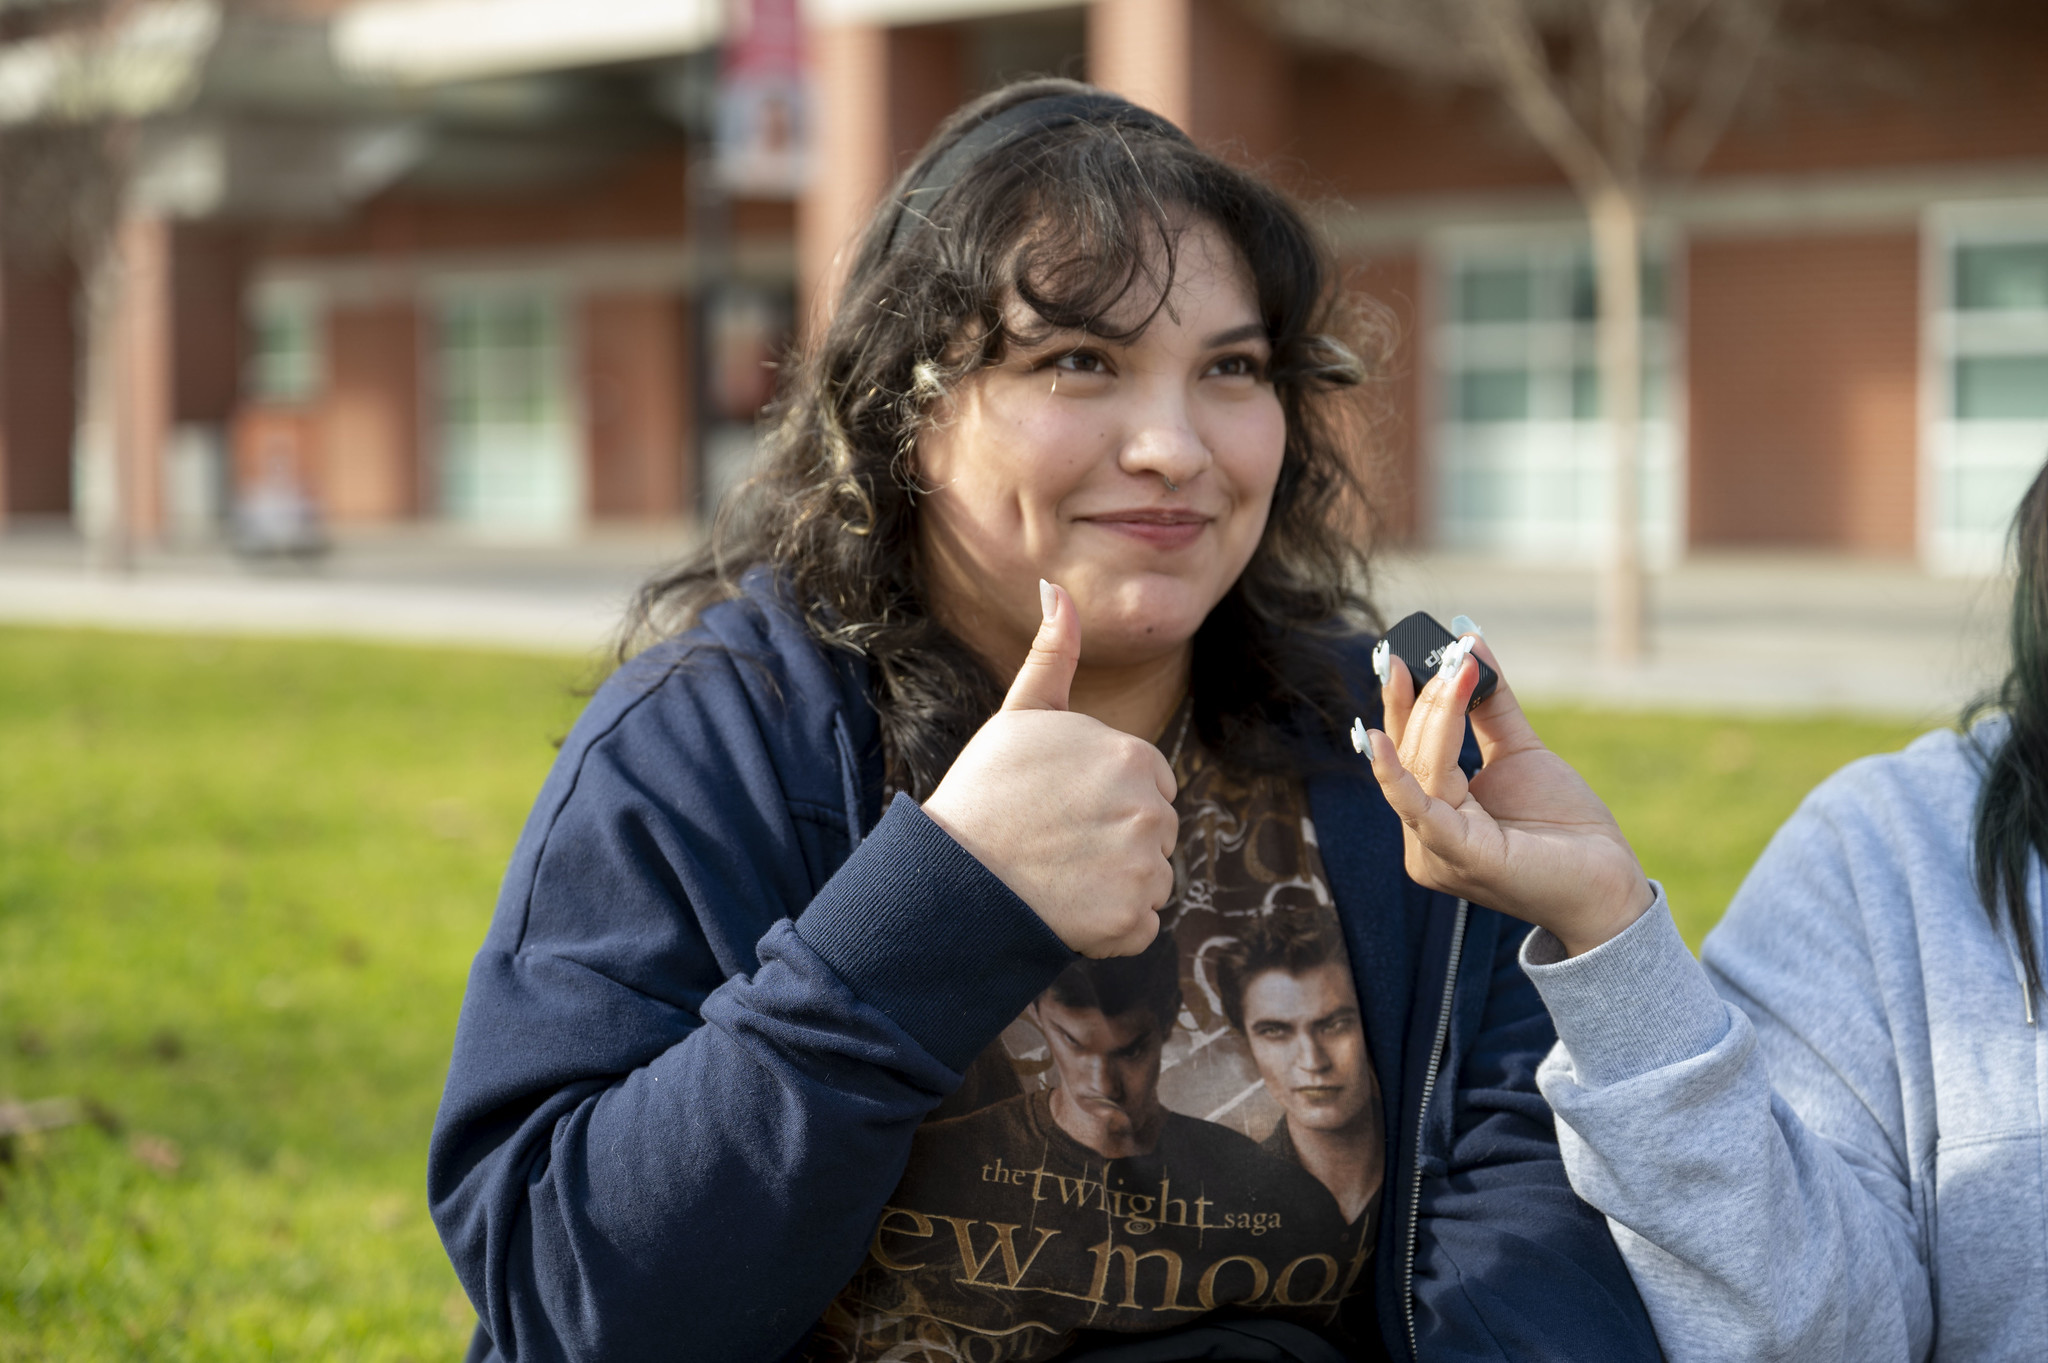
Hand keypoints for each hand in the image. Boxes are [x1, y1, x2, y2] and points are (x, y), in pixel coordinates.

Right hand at [922, 581, 1176, 957]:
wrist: (950, 876)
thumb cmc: (984, 793)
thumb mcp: (1020, 716)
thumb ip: (1053, 656)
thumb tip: (1056, 586)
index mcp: (1135, 755)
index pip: (1149, 783)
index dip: (1104, 799)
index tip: (1060, 808)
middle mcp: (1151, 807)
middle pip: (1154, 831)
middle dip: (1114, 841)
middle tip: (1054, 843)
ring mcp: (1145, 866)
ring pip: (1151, 879)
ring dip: (1113, 885)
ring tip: (1057, 876)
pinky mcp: (1133, 918)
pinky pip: (1141, 925)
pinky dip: (1110, 928)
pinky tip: (1066, 910)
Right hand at [1362, 635, 1651, 956]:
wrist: (1607, 885)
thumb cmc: (1563, 828)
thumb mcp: (1521, 754)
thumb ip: (1492, 706)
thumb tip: (1472, 644)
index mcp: (1433, 816)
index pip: (1407, 750)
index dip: (1400, 703)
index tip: (1397, 656)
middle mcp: (1423, 837)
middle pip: (1412, 755)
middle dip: (1425, 700)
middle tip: (1444, 655)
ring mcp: (1435, 851)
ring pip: (1421, 770)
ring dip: (1435, 715)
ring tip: (1454, 670)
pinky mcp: (1458, 857)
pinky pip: (1419, 811)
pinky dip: (1397, 777)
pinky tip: (1382, 744)